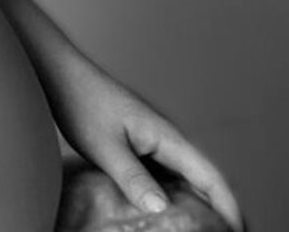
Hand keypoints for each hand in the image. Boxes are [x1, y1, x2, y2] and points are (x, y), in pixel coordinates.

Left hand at [48, 49, 243, 229]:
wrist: (60, 74)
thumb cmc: (81, 103)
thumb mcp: (106, 147)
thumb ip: (134, 178)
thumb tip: (164, 209)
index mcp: (166, 136)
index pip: (210, 175)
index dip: (228, 205)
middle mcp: (166, 137)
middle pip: (203, 178)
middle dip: (217, 209)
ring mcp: (152, 139)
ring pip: (183, 177)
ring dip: (194, 203)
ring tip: (197, 230)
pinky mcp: (137, 143)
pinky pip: (163, 174)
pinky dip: (170, 194)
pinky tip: (162, 213)